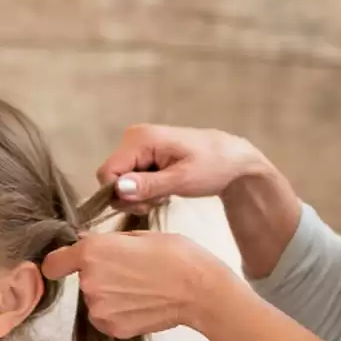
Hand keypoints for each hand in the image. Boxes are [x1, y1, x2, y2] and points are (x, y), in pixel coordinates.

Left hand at [40, 230, 232, 337]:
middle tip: (130, 271)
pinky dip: (120, 312)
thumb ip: (106, 242)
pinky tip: (142, 304)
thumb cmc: (176, 256)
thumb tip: (85, 244)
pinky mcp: (113, 328)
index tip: (69, 264)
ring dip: (110, 295)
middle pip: (81, 280)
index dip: (62, 263)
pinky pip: (106, 318)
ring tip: (140, 289)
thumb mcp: (139, 236)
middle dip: (99, 275)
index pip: (53, 263)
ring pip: (95, 300)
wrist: (200, 290)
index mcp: (92, 252)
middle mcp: (89, 282)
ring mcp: (100, 309)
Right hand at [96, 125, 268, 211]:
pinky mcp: (144, 154)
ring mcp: (137, 145)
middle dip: (131, 196)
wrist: (233, 160)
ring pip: (121, 181)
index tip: (146, 203)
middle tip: (159, 200)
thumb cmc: (213, 166)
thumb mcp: (182, 179)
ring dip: (140, 195)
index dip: (120, 195)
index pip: (107, 173)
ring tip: (165, 193)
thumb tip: (118, 189)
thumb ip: (149, 185)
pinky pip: (132, 178)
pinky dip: (145, 189)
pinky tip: (165, 188)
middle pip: (112, 178)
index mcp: (140, 139)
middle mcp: (132, 138)